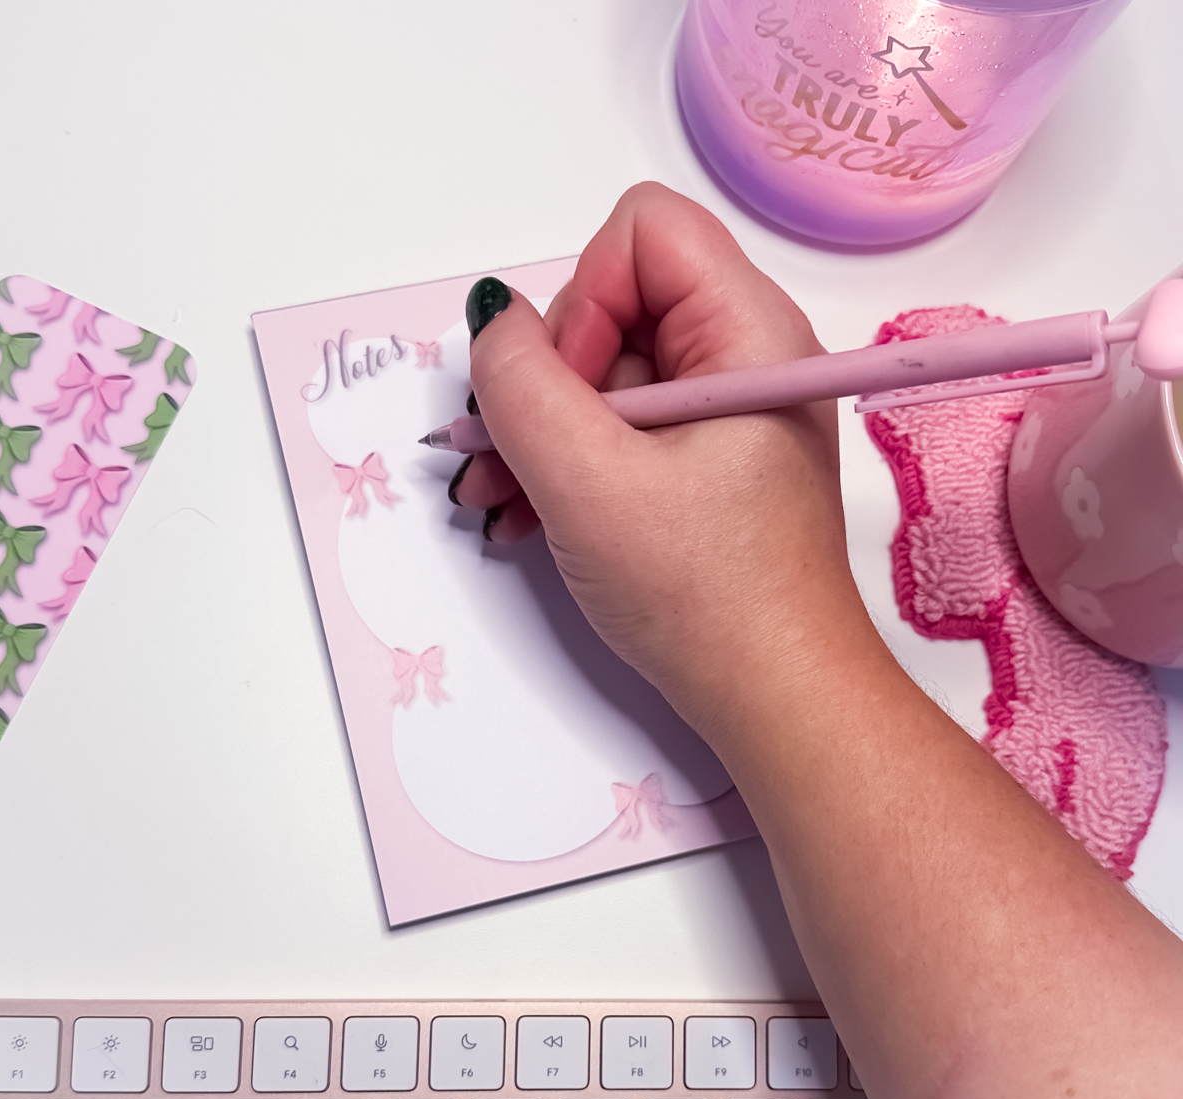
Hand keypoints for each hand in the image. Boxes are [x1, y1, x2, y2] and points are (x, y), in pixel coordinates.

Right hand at [458, 183, 871, 742]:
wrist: (774, 697)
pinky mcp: (707, 461)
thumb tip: (493, 316)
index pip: (642, 232)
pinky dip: (568, 464)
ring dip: (539, 433)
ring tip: (497, 501)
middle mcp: (743, 354)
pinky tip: (527, 518)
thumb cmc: (701, 594)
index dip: (582, 299)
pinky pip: (621, 428)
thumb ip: (519, 383)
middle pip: (614, 304)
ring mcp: (724, 411)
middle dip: (544, 381)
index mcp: (748, 331)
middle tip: (504, 458)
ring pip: (605, 374)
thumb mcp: (588, 482)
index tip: (571, 400)